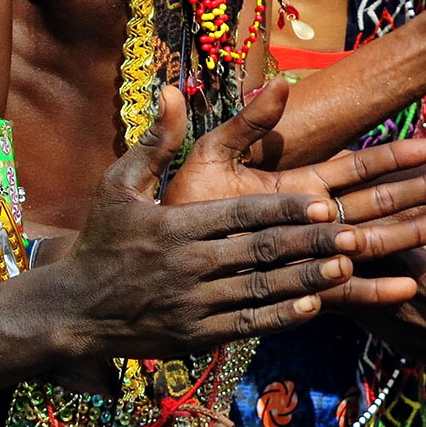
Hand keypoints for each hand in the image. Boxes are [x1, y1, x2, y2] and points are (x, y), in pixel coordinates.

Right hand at [54, 87, 425, 355]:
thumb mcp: (118, 183)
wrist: (73, 309)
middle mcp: (189, 266)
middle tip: (353, 232)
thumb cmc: (100, 240)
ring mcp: (194, 304)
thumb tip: (173, 91)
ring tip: (345, 266)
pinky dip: (282, 315)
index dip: (284, 209)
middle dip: (310, 242)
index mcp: (175, 226)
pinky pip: (248, 323)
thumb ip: (156, 142)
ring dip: (306, 278)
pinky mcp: (197, 335)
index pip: (241, 215)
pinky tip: (314, 305)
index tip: (323, 200)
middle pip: (260, 251)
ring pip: (261, 289)